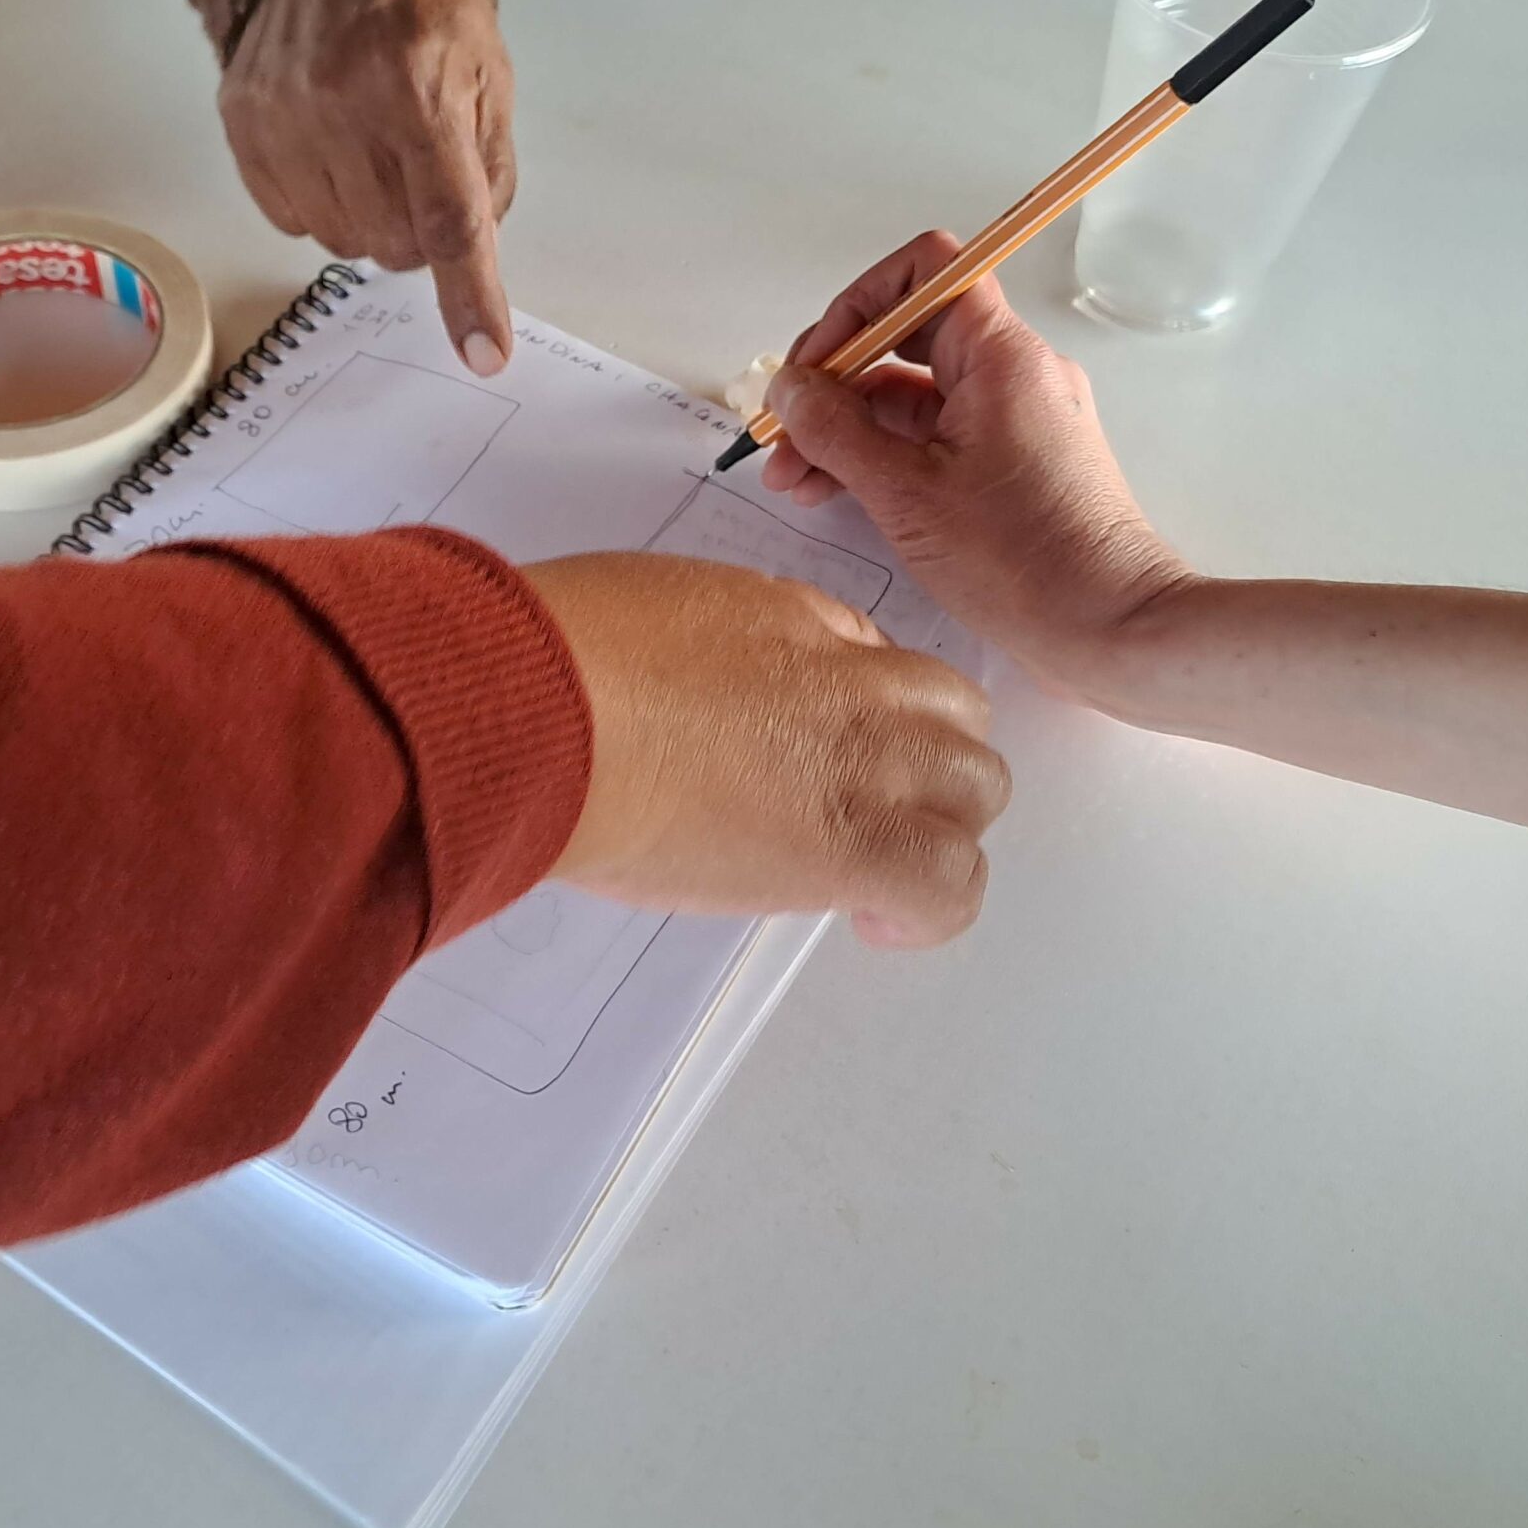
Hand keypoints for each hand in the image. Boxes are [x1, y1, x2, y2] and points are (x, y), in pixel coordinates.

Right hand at [221, 0, 515, 374]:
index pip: (450, 221)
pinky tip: (332, 149)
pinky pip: (290, 219)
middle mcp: (341, 105)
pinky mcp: (242, 124)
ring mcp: (281, 117)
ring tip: (376, 150)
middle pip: (394, 244)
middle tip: (424, 174)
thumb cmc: (423, 0)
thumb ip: (490, 171)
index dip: (470, 296)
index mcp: (418, 88)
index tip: (484, 353)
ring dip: (371, 218)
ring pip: (343, 241)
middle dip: (421, 232)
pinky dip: (322, 202)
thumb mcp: (488, 72)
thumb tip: (477, 259)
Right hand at [523, 553, 1007, 948]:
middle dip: (923, 764)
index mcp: (801, 622)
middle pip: (956, 718)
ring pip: (977, 792)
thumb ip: (713, 646)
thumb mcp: (654, 606)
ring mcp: (864, 763)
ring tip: (873, 873)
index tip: (818, 750)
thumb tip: (710, 691)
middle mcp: (852, 686)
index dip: (865, 711)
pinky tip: (875, 921)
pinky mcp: (850, 847)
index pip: (883, 662)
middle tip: (856, 810)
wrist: (549, 712)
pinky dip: (931, 910)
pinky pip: (948, 887)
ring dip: (937, 830)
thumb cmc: (564, 659)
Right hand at [759, 231, 1194, 697]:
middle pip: (907, 339)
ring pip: (913, 396)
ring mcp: (1015, 420)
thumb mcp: (905, 492)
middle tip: (781, 437)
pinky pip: (935, 437)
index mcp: (1000, 355)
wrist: (1110, 630)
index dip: (856, 306)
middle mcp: (1013, 373)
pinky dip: (883, 457)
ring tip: (793, 482)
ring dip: (847, 428)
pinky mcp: (1013, 465)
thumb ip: (835, 430)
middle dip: (833, 382)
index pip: (924, 272)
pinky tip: (835, 493)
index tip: (812, 367)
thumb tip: (789, 388)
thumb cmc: (1020, 560)